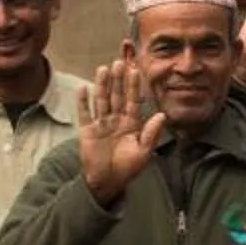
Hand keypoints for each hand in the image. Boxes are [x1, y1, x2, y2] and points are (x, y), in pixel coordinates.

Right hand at [76, 53, 166, 207]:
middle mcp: (116, 119)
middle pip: (117, 96)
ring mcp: (101, 123)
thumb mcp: (144, 151)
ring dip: (102, 85)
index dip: (134, 86)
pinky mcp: (86, 130)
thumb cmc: (128, 168)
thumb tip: (162, 115)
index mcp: (131, 123)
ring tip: (103, 69)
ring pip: (101, 100)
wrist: (108, 182)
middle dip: (118, 80)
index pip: (133, 100)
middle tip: (120, 62)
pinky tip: (83, 88)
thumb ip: (151, 133)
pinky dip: (82, 101)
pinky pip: (84, 113)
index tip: (136, 71)